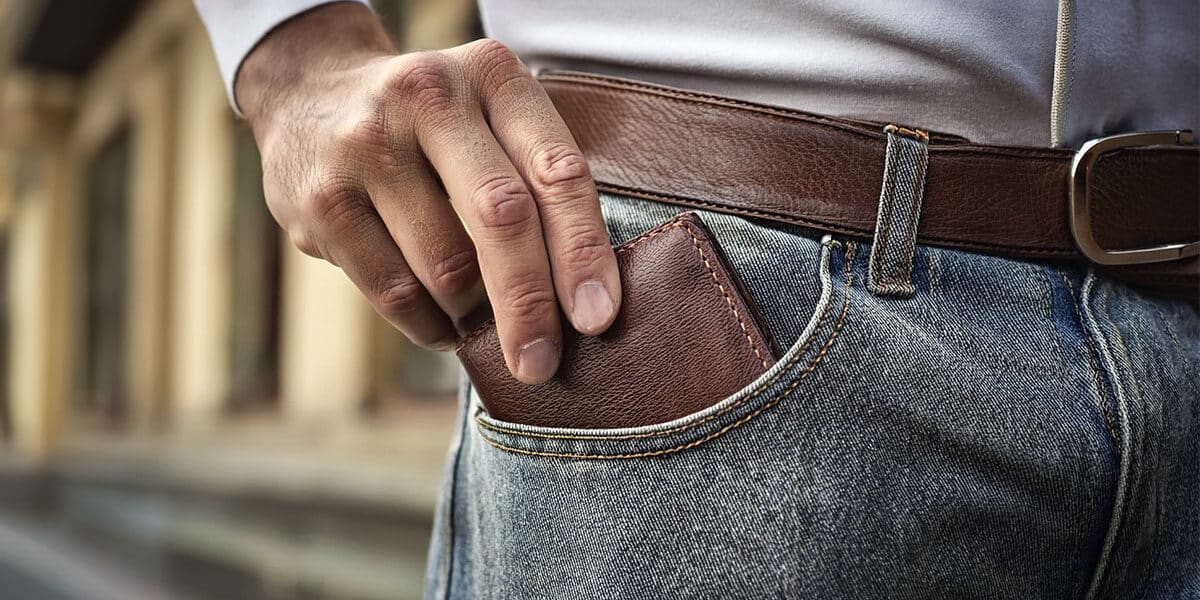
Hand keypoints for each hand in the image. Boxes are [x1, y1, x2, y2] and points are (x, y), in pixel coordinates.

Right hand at [237, 3, 620, 383]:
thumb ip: (537, 182)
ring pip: (446, 266)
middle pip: (501, 217)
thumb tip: (583, 299)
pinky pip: (395, 291)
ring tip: (481, 319)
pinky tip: (443, 324)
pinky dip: (429, 324)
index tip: (597, 317)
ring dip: (473, 314)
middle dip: (529, 304)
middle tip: (542, 363)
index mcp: (492, 75)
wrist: (307, 96)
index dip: (583, 251)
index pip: (556, 171)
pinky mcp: (322, 199)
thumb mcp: (490, 118)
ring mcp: (367, 146)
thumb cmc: (432, 129)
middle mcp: (429, 97)